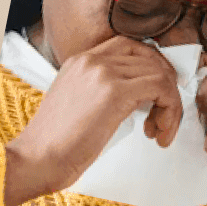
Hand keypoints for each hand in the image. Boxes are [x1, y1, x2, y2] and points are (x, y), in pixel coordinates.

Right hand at [1, 35, 183, 205]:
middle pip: (149, 58)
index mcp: (80, 60)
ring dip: (169, 104)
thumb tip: (136, 99)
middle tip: (163, 115)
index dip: (151, 69)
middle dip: (165, 86)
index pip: (129, 47)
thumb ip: (100, 92)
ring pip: (160, 74)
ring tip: (158, 131)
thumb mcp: (76, 104)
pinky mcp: (115, 92)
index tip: (156, 95)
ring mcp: (103, 73)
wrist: (36, 159)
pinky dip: (170, 109)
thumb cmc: (54, 145)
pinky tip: (157, 132)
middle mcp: (92, 60)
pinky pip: (161, 88)